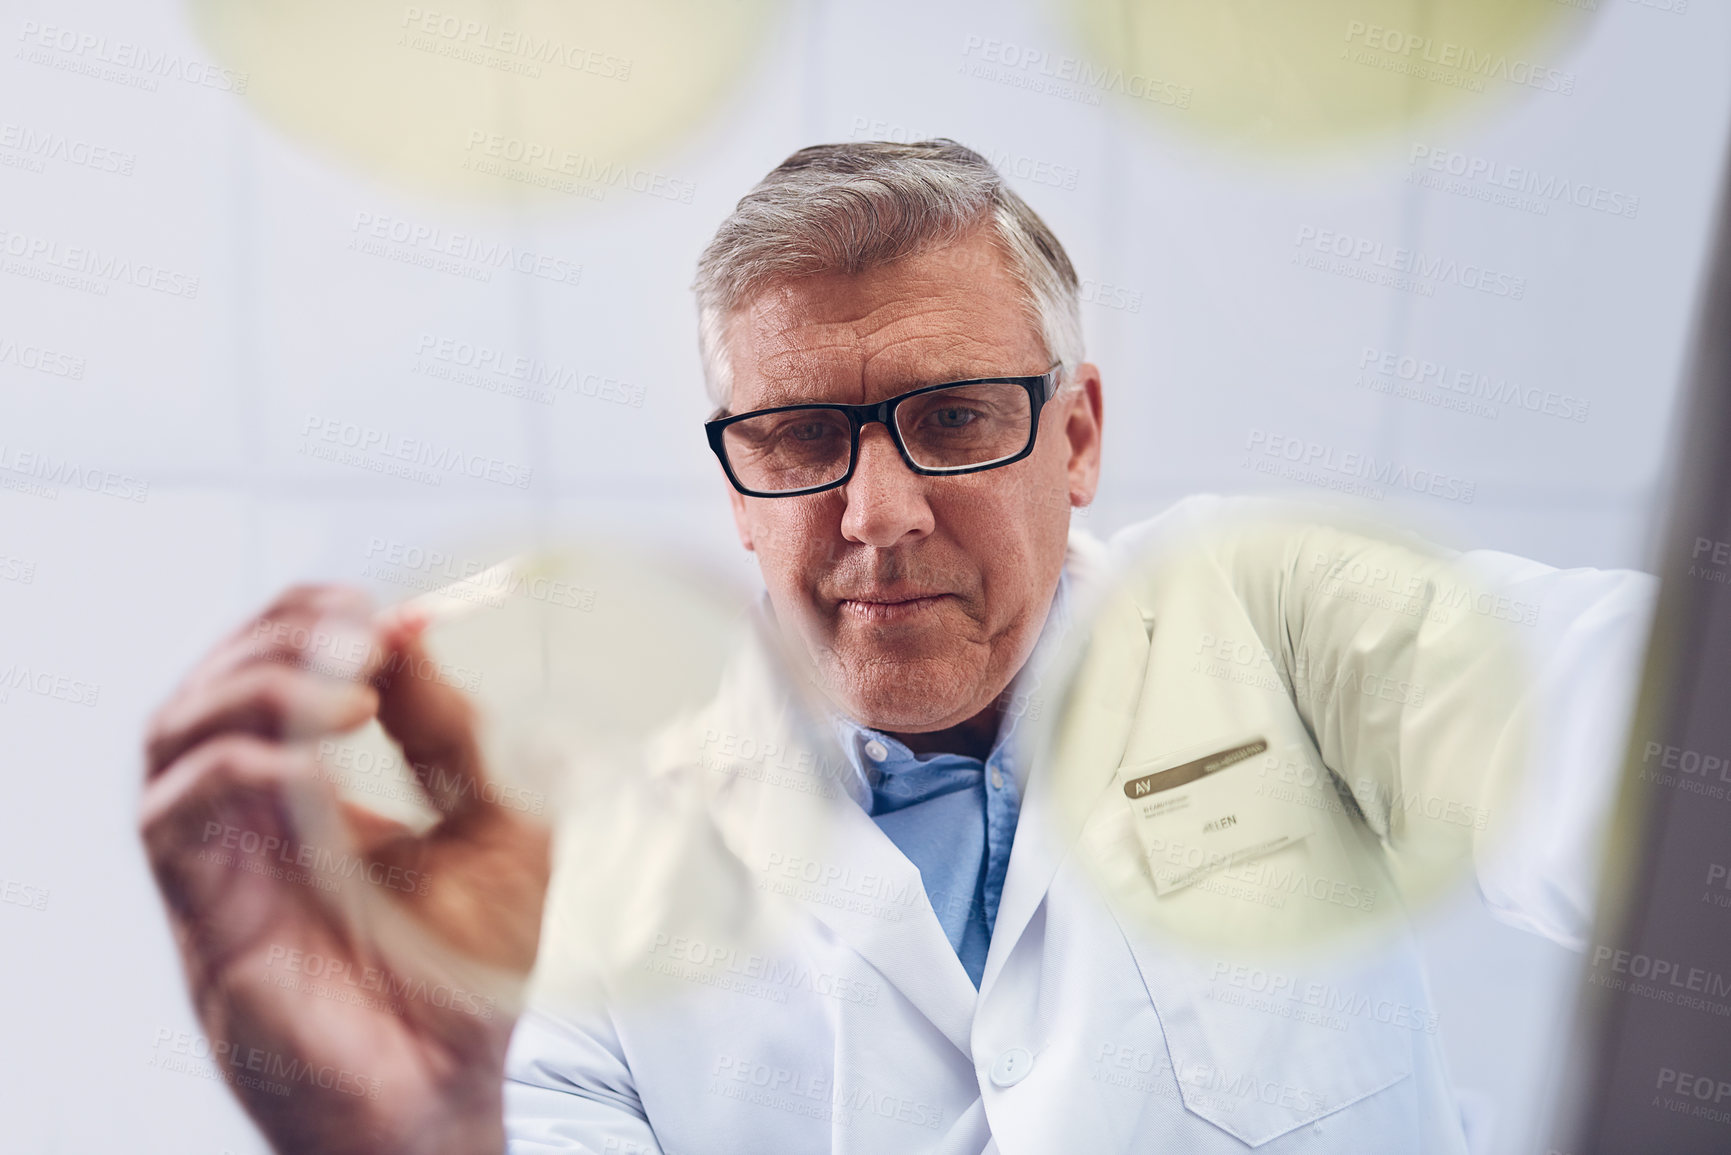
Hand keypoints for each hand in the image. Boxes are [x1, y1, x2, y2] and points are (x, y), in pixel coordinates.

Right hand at [140, 585, 549, 1154]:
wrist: (450, 1093)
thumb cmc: (472, 974)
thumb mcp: (501, 827)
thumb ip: (457, 734)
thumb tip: (416, 633)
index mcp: (313, 795)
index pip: (271, 669)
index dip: (316, 620)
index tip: (398, 615)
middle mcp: (253, 820)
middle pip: (209, 684)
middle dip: (277, 634)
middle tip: (361, 631)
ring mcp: (223, 866)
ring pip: (171, 734)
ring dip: (255, 687)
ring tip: (350, 694)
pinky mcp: (206, 919)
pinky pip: (172, 818)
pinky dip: (234, 767)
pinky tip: (312, 767)